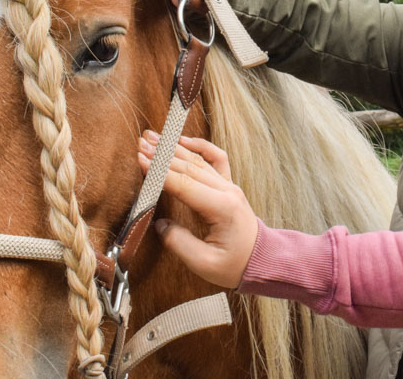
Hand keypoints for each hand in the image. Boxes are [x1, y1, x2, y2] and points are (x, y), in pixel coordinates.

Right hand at [138, 131, 257, 288]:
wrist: (262, 260)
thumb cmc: (235, 265)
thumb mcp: (204, 263)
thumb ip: (179, 243)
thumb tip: (158, 224)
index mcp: (221, 208)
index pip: (185, 184)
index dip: (160, 172)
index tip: (141, 160)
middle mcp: (227, 191)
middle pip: (190, 167)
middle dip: (162, 155)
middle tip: (140, 144)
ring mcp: (230, 186)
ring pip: (200, 161)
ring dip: (175, 148)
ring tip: (153, 138)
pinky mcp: (229, 187)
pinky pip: (217, 159)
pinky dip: (202, 147)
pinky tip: (185, 141)